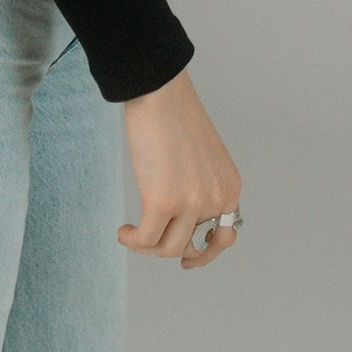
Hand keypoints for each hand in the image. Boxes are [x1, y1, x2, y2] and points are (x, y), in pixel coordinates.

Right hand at [118, 65, 241, 269]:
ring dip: (146, 246)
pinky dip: (132, 240)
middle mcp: (216, 198)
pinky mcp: (163, 201)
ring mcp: (191, 202)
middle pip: (189, 245)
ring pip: (167, 247)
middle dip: (165, 246)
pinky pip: (146, 239)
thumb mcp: (202, 156)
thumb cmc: (174, 114)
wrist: (159, 91)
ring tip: (131, 233)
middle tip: (145, 234)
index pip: (225, 237)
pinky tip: (123, 230)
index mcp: (229, 186)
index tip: (186, 259)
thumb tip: (180, 215)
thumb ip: (200, 184)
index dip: (205, 254)